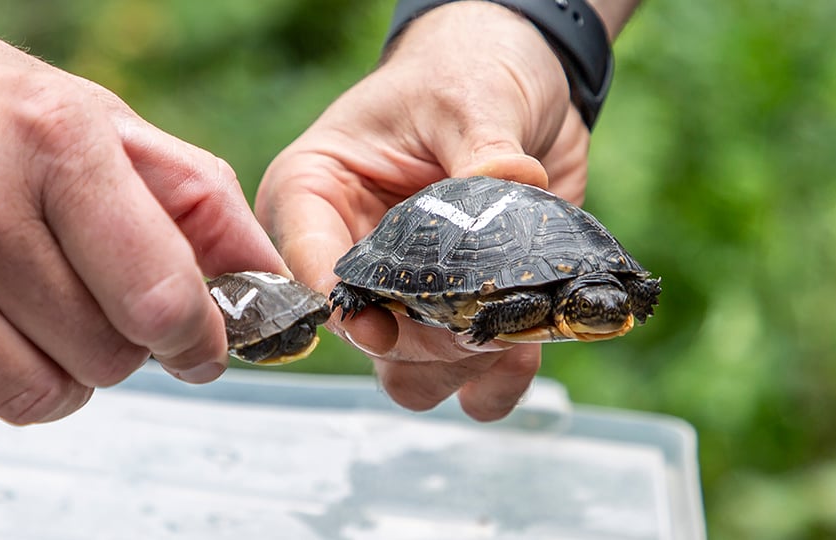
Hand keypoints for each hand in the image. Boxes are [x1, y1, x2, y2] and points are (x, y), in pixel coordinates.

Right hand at [0, 28, 285, 425]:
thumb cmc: (9, 120)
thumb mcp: (112, 132)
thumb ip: (202, 206)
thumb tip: (274, 282)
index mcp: (59, 146)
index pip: (160, 301)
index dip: (196, 343)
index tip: (199, 350)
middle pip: (106, 359)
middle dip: (121, 345)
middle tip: (96, 297)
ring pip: (36, 395)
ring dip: (58, 372)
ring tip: (41, 311)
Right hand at [257, 2, 589, 420]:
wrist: (520, 90)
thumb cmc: (464, 71)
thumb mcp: (467, 96)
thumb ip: (483, 148)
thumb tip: (513, 183)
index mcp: (317, 196)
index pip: (309, 266)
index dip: (344, 308)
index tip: (385, 328)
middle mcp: (353, 255)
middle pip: (364, 339)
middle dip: (422, 344)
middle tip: (478, 323)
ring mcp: (407, 292)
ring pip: (409, 375)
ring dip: (461, 368)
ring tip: (512, 333)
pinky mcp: (458, 312)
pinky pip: (465, 380)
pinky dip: (496, 382)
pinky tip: (526, 347)